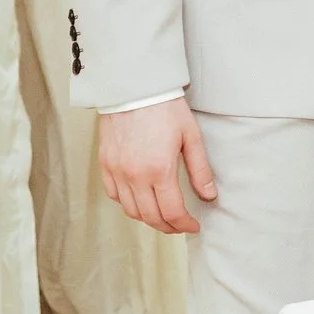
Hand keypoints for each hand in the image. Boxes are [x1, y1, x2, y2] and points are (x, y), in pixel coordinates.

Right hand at [98, 101, 215, 234]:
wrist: (134, 86)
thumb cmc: (165, 107)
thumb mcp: (190, 136)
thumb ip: (199, 169)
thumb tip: (209, 195)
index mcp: (159, 169)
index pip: (172, 212)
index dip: (185, 225)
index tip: (193, 225)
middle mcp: (134, 175)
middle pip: (150, 217)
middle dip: (168, 227)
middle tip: (180, 225)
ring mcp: (116, 171)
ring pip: (130, 210)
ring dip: (147, 218)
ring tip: (162, 214)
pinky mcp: (105, 163)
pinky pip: (113, 194)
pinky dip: (127, 203)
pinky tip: (140, 199)